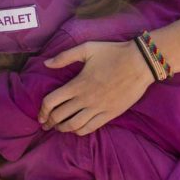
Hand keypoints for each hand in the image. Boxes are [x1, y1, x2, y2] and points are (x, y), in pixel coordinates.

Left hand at [38, 40, 153, 134]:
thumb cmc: (113, 53)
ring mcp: (98, 108)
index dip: (42, 111)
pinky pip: (91, 128)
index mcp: (77, 84)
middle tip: (45, 125)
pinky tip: (76, 129)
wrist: (140, 62)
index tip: (40, 115)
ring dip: (63, 129)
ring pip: (74, 125)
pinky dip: (80, 131)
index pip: (51, 102)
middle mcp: (85, 99)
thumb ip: (64, 57)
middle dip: (49, 122)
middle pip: (60, 116)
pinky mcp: (110, 114)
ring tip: (59, 128)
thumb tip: (46, 63)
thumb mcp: (87, 49)